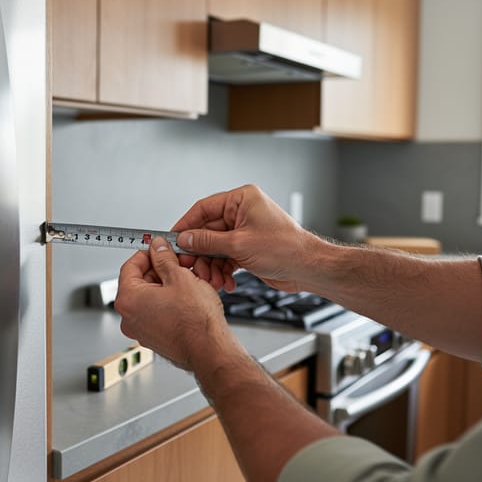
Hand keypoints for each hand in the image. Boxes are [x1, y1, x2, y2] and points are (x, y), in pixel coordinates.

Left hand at [114, 237, 241, 371]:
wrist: (209, 350)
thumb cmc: (195, 321)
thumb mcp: (180, 277)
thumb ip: (164, 258)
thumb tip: (158, 248)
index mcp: (128, 299)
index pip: (130, 266)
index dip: (147, 253)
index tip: (159, 249)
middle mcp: (128, 317)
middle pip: (139, 282)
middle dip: (159, 271)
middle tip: (178, 264)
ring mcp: (140, 330)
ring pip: (150, 298)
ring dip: (166, 286)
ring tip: (186, 282)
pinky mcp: (153, 338)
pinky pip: (156, 313)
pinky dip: (168, 302)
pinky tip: (186, 298)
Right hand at [172, 184, 323, 291]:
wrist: (308, 269)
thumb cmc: (286, 249)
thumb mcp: (239, 245)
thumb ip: (207, 241)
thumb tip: (185, 239)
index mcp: (242, 199)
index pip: (203, 209)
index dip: (185, 225)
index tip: (172, 239)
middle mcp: (243, 212)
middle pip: (207, 231)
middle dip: (200, 253)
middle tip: (190, 267)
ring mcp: (245, 231)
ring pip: (215, 247)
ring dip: (211, 266)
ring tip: (212, 280)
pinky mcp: (248, 247)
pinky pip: (226, 257)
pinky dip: (222, 270)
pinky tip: (225, 282)